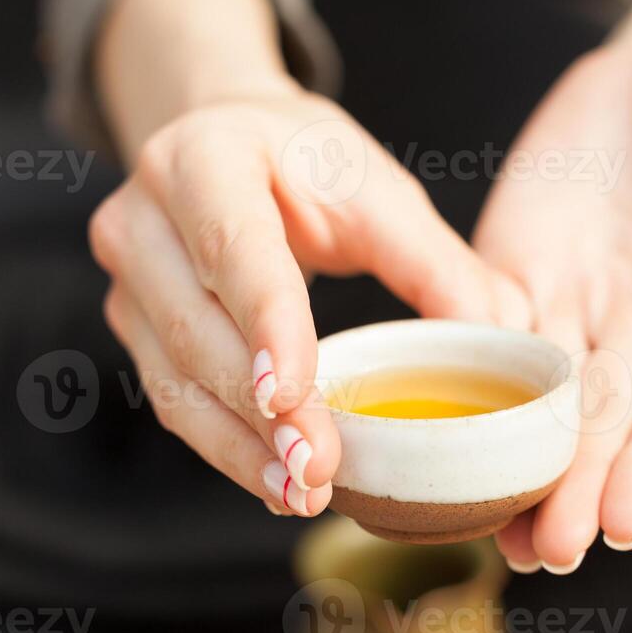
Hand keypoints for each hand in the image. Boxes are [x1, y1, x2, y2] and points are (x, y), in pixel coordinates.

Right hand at [90, 86, 529, 516]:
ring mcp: (126, 277)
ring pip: (175, 378)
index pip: (233, 247)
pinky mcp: (129, 325)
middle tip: (318, 470)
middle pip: (195, 328)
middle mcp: (145, 218)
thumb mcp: (374, 188)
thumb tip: (506, 335)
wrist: (220, 140)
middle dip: (259, 412)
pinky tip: (274, 481)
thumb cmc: (303, 164)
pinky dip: (225, 447)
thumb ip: (436, 261)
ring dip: (238, 447)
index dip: (264, 324)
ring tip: (300, 493)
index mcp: (205, 158)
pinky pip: (173, 399)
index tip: (292, 396)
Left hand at [473, 36, 631, 571]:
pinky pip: (484, 335)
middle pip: (608, 424)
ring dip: (521, 466)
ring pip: (542, 401)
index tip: (627, 519)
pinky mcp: (513, 272)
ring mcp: (573, 304)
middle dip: (581, 490)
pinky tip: (440, 438)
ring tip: (495, 533)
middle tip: (549, 551)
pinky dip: (466, 385)